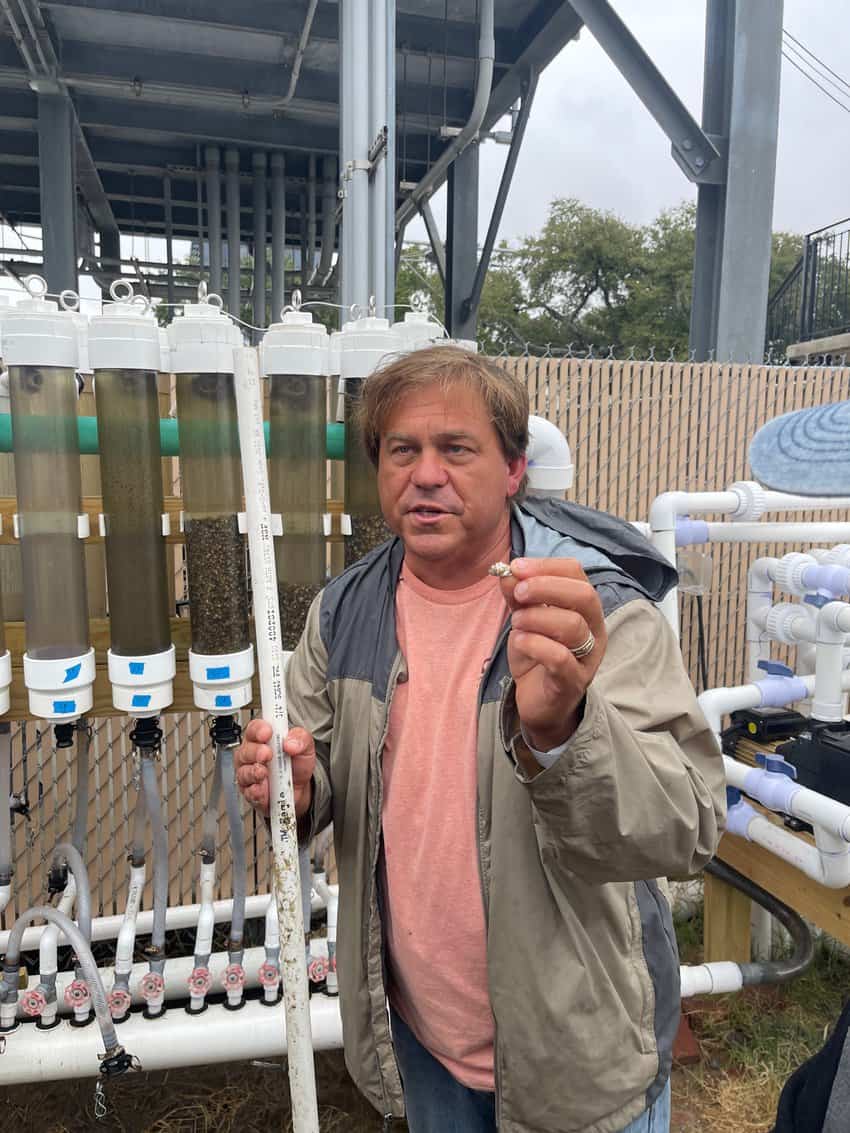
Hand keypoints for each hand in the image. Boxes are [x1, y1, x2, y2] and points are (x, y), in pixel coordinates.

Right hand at [234, 719, 314, 818]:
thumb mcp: (305, 746)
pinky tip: (264, 789)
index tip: (267, 733)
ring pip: (244, 771)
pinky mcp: (249, 791)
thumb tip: (290, 742)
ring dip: (254, 772)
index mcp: (262, 738)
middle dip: (256, 752)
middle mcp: (252, 753)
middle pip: (246, 750)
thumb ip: (300, 738)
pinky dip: (257, 791)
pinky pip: (248, 792)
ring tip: (265, 774)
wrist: (300, 788)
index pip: (254, 728)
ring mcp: (249, 773)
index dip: (259, 729)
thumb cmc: (297, 763)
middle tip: (267, 754)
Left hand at [498, 557, 606, 749]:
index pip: (576, 573)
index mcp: (584, 608)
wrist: (540, 704)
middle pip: (584, 595)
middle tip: (518, 592)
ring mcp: (587, 657)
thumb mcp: (524, 620)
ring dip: (536, 617)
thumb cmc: (537, 657)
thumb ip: (517, 596)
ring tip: (517, 623)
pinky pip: (560, 657)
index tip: (516, 567)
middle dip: (546, 587)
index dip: (546, 566)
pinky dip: (534, 644)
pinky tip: (519, 642)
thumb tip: (506, 572)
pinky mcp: (572, 682)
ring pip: (572, 625)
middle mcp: (594, 630)